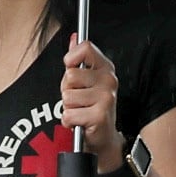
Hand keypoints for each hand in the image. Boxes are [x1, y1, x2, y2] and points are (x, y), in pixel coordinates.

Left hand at [61, 34, 125, 167]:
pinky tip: (81, 122)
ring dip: (68, 107)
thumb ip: (78, 59)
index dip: (71, 59)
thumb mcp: (84, 81)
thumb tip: (74, 37)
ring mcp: (106, 97)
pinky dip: (69, 121)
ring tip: (80, 111)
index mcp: (105, 68)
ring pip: (67, 96)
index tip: (72, 70)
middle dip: (66, 89)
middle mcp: (109, 80)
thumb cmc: (90, 108)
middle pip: (70, 75)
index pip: (85, 48)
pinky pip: (69, 114)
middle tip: (78, 100)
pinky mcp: (100, 115)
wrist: (103, 139)